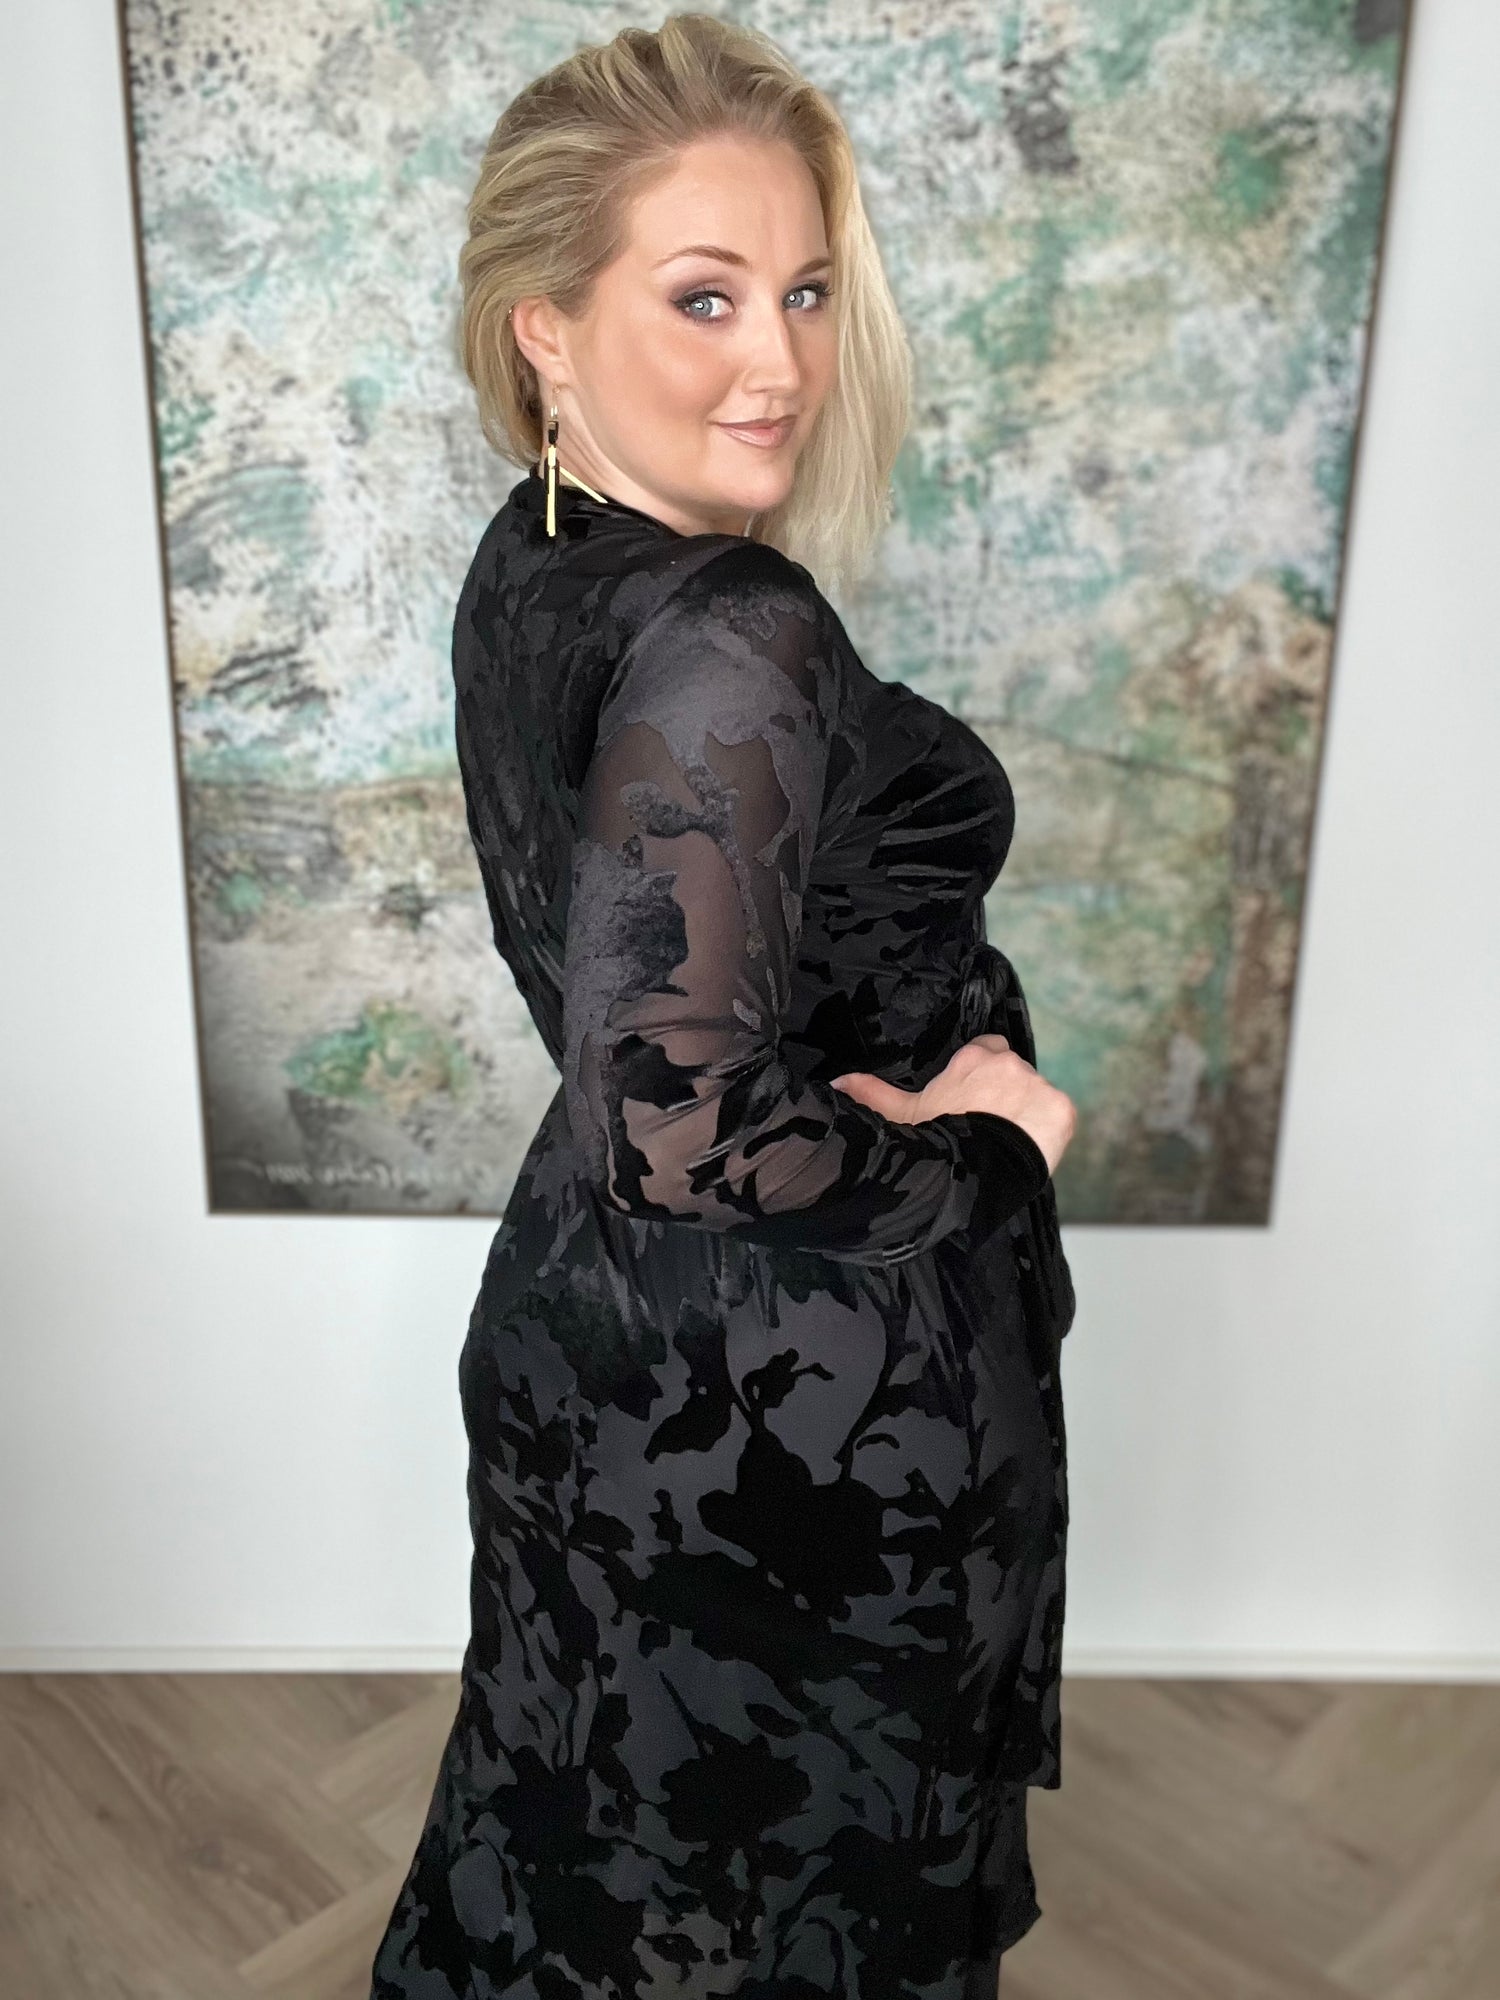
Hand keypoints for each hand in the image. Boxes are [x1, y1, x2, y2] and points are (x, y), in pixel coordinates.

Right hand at [830, 1033, 1076, 1176]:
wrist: (971, 1172)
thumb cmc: (934, 1141)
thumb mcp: (900, 1116)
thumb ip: (873, 1092)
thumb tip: (839, 1082)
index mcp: (973, 1058)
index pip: (987, 1050)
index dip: (982, 1074)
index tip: (974, 1098)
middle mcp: (1008, 1063)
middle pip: (1014, 1074)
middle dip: (1006, 1095)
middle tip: (989, 1126)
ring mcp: (1038, 1085)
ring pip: (1037, 1095)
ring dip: (1028, 1113)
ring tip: (1007, 1143)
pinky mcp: (1062, 1109)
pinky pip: (1059, 1116)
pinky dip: (1049, 1131)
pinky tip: (1030, 1148)